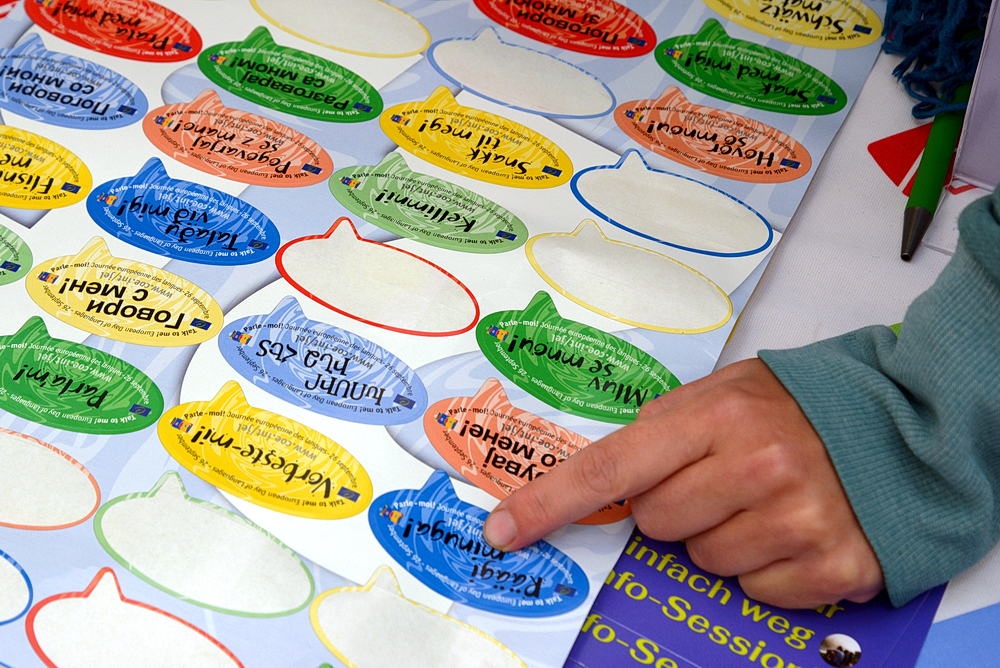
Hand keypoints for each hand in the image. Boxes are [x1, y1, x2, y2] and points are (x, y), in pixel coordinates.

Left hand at [482, 358, 883, 607]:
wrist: (900, 425)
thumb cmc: (800, 406)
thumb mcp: (726, 390)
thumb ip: (661, 426)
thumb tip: (601, 477)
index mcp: (717, 417)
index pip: (609, 469)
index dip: (548, 502)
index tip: (504, 528)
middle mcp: (755, 468)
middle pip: (654, 523)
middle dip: (673, 506)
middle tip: (718, 477)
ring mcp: (794, 521)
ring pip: (701, 560)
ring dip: (719, 536)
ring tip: (761, 499)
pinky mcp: (829, 567)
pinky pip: (753, 589)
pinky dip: (762, 566)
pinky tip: (790, 527)